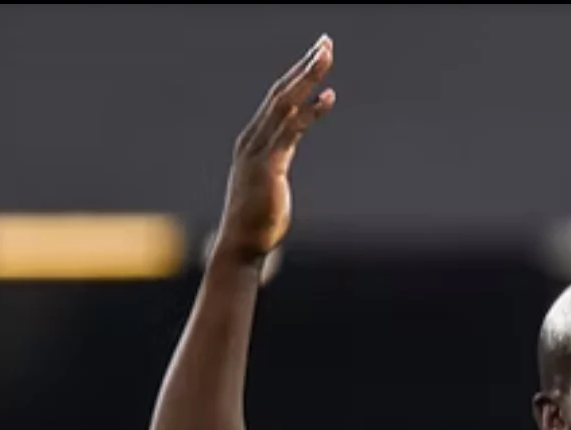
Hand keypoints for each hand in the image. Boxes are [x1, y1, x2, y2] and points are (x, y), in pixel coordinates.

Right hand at [218, 35, 337, 264]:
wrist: (241, 246)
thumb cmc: (257, 219)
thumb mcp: (269, 180)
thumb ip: (278, 158)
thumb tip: (285, 150)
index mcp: (253, 140)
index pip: (278, 98)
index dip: (297, 74)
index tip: (317, 55)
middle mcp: (252, 139)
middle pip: (282, 92)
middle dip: (305, 65)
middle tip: (326, 42)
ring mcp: (258, 151)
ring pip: (285, 103)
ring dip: (308, 78)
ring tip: (327, 56)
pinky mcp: (269, 166)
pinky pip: (292, 131)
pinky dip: (311, 112)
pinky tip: (329, 97)